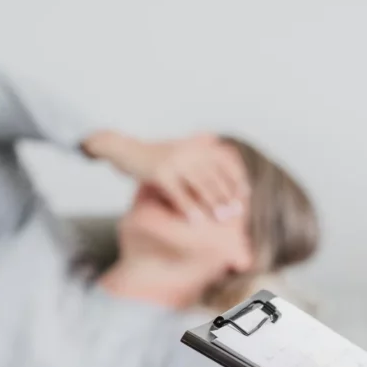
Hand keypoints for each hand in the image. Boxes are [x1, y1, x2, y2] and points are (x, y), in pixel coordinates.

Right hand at [82, 131, 248, 220]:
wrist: (121, 148)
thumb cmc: (150, 155)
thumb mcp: (176, 151)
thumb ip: (194, 159)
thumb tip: (213, 179)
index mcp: (195, 145)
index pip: (223, 161)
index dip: (235, 178)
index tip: (244, 194)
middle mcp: (188, 151)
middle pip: (213, 175)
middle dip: (226, 194)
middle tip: (236, 212)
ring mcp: (174, 161)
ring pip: (199, 184)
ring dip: (213, 203)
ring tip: (221, 218)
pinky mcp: (159, 173)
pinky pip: (178, 194)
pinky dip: (189, 209)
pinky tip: (196, 221)